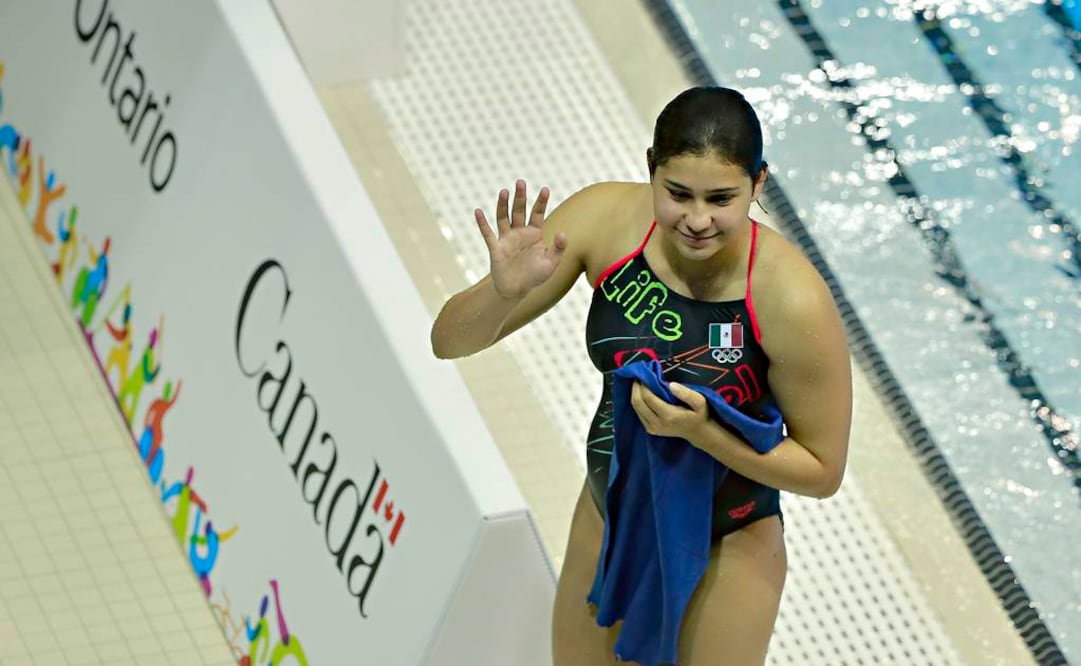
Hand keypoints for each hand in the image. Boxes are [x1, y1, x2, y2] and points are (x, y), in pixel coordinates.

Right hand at [475, 179, 566, 298]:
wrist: (516, 290)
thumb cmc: (535, 276)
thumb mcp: (551, 263)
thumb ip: (558, 248)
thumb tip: (563, 234)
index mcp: (534, 234)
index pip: (537, 213)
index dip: (541, 202)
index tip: (545, 189)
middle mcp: (520, 233)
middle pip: (519, 211)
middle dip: (520, 197)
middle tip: (521, 182)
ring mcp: (506, 239)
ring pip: (503, 218)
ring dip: (503, 205)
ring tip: (504, 191)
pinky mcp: (496, 248)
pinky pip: (488, 234)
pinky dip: (482, 223)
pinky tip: (478, 212)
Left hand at [630, 381, 710, 440]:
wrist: (698, 432)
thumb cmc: (699, 414)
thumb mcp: (700, 401)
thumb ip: (686, 393)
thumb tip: (671, 385)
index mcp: (668, 415)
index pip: (648, 397)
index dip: (643, 384)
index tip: (645, 373)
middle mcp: (657, 423)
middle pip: (637, 403)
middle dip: (636, 387)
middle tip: (639, 375)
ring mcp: (652, 428)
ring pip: (636, 408)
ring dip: (635, 393)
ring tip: (640, 382)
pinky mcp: (650, 430)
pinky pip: (638, 413)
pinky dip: (638, 401)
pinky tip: (643, 393)